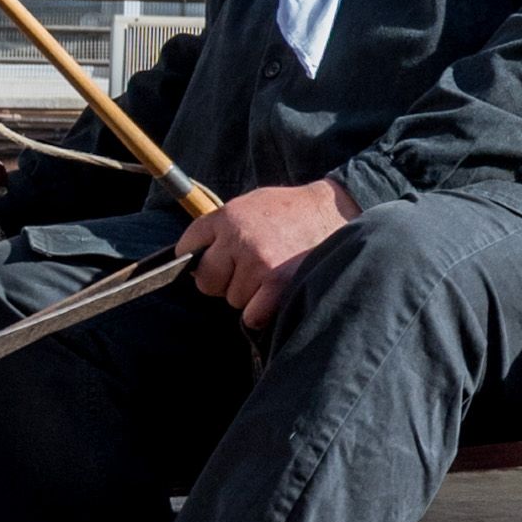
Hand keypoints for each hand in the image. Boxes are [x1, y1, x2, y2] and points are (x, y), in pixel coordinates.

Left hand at [179, 180, 359, 330]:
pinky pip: (252, 316)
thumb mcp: (250, 205)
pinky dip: (262, 311)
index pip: (186, 247)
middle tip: (246, 270)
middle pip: (206, 280)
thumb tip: (193, 260)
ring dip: (249, 294)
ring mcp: (259, 263)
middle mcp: (239, 239)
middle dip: (222, 280)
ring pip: (233, 299)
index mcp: (227, 217)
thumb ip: (221, 228)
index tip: (212, 261)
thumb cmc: (290, 211)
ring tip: (271, 272)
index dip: (197, 258)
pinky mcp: (278, 284)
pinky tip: (275, 293)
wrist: (334, 212)